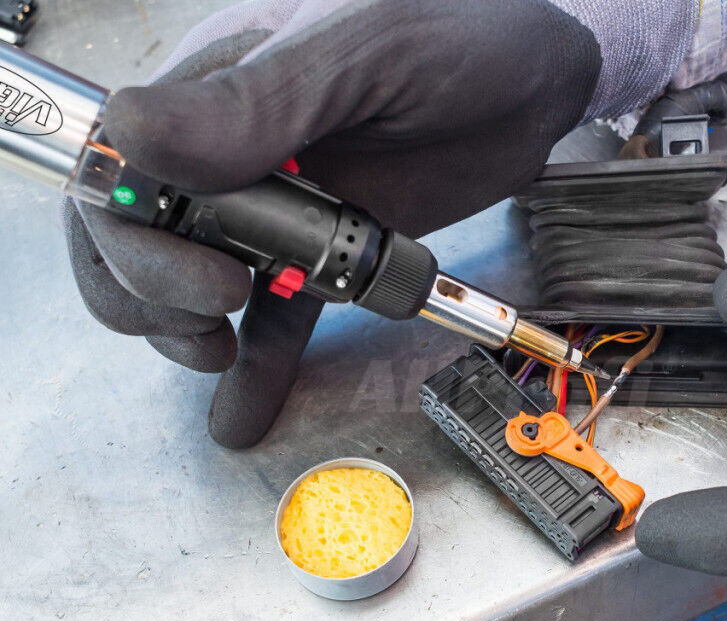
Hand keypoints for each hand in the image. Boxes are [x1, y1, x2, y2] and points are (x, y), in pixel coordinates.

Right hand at [66, 0, 601, 446]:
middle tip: (215, 315)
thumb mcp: (359, 54)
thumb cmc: (461, 33)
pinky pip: (277, 315)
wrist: (536, 82)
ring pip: (193, 281)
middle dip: (152, 290)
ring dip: (186, 332)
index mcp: (216, 88)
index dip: (130, 236)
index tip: (205, 277)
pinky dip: (257, 364)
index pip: (120, 166)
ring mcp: (278, 206)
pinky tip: (241, 408)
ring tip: (220, 355)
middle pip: (138, 234)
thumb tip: (136, 139)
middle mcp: (231, 152)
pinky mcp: (327, 250)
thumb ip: (255, 100)